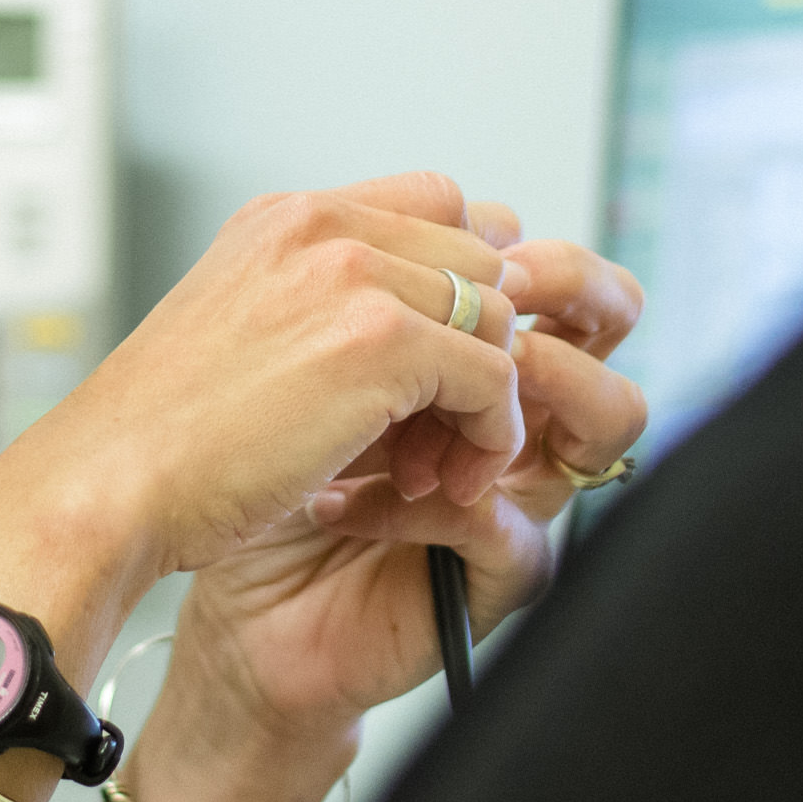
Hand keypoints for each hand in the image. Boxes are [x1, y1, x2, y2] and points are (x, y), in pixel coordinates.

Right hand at [0, 174, 536, 633]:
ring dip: (482, 399)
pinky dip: (488, 435)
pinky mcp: (381, 342)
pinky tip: (442, 480)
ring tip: (433, 465)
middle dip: (477, 345)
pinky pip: (495, 377)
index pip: (437, 205)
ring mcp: (353, 276)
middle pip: (480, 258)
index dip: (460, 284)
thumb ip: (323, 308)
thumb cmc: (166, 437)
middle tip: (437, 431)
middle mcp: (321, 227)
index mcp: (286, 218)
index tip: (445, 362)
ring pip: (496, 317)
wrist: (110, 484)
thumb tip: (433, 334)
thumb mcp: (243, 333)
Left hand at [168, 216, 648, 740]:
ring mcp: (512, 487)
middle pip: (612, 328)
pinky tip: (341, 507)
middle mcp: (502, 411)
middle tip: (471, 324)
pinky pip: (510, 524)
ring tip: (402, 432)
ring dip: (505, 401)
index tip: (465, 265)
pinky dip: (422, 508)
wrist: (190, 581)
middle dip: (555, 304)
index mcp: (464, 346)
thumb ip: (391, 273)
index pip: (558, 274)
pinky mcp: (492, 574)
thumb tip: (473, 221)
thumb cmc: (237, 457)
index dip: (532, 258)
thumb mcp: (304, 333)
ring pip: (607, 421)